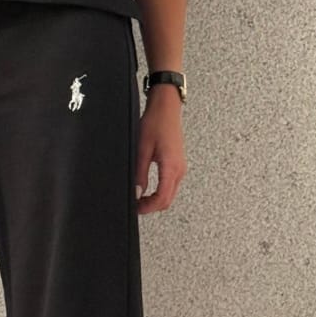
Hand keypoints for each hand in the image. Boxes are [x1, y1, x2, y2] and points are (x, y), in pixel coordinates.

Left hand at [135, 89, 186, 213]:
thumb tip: (136, 192)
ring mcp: (180, 167)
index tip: (136, 208)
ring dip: (156, 200)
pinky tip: (148, 189)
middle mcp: (179, 169)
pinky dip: (160, 192)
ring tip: (139, 198)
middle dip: (152, 207)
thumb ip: (140, 173)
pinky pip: (171, 185)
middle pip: (168, 200)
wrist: (166, 108)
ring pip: (170, 194)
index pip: (162, 198)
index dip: (148, 207)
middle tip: (135, 205)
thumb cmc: (155, 123)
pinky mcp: (178, 164)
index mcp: (171, 167)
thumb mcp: (142, 149)